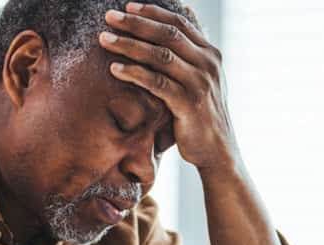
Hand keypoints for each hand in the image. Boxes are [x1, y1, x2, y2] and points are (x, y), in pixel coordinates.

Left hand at [100, 2, 238, 170]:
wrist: (218, 152)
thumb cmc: (201, 115)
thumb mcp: (200, 80)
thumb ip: (190, 53)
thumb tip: (179, 17)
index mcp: (210, 54)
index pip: (179, 23)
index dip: (152, 13)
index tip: (127, 6)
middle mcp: (208, 64)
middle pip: (168, 35)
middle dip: (136, 24)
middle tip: (109, 17)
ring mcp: (200, 84)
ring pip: (160, 56)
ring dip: (129, 45)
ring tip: (104, 39)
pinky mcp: (189, 105)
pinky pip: (158, 84)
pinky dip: (135, 74)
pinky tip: (115, 69)